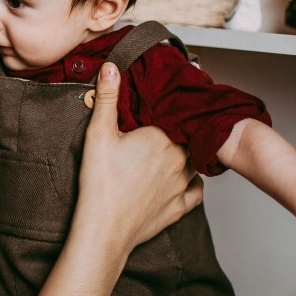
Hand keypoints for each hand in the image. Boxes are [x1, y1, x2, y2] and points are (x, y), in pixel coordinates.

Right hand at [76, 63, 201, 248]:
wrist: (104, 228)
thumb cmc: (99, 183)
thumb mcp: (98, 134)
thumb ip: (108, 98)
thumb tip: (112, 67)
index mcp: (161, 137)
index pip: (175, 116)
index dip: (169, 112)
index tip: (161, 110)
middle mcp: (179, 159)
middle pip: (186, 138)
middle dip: (178, 133)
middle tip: (163, 131)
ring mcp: (181, 185)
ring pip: (195, 163)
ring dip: (187, 157)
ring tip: (173, 153)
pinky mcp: (179, 208)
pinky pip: (197, 192)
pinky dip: (194, 184)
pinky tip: (184, 181)